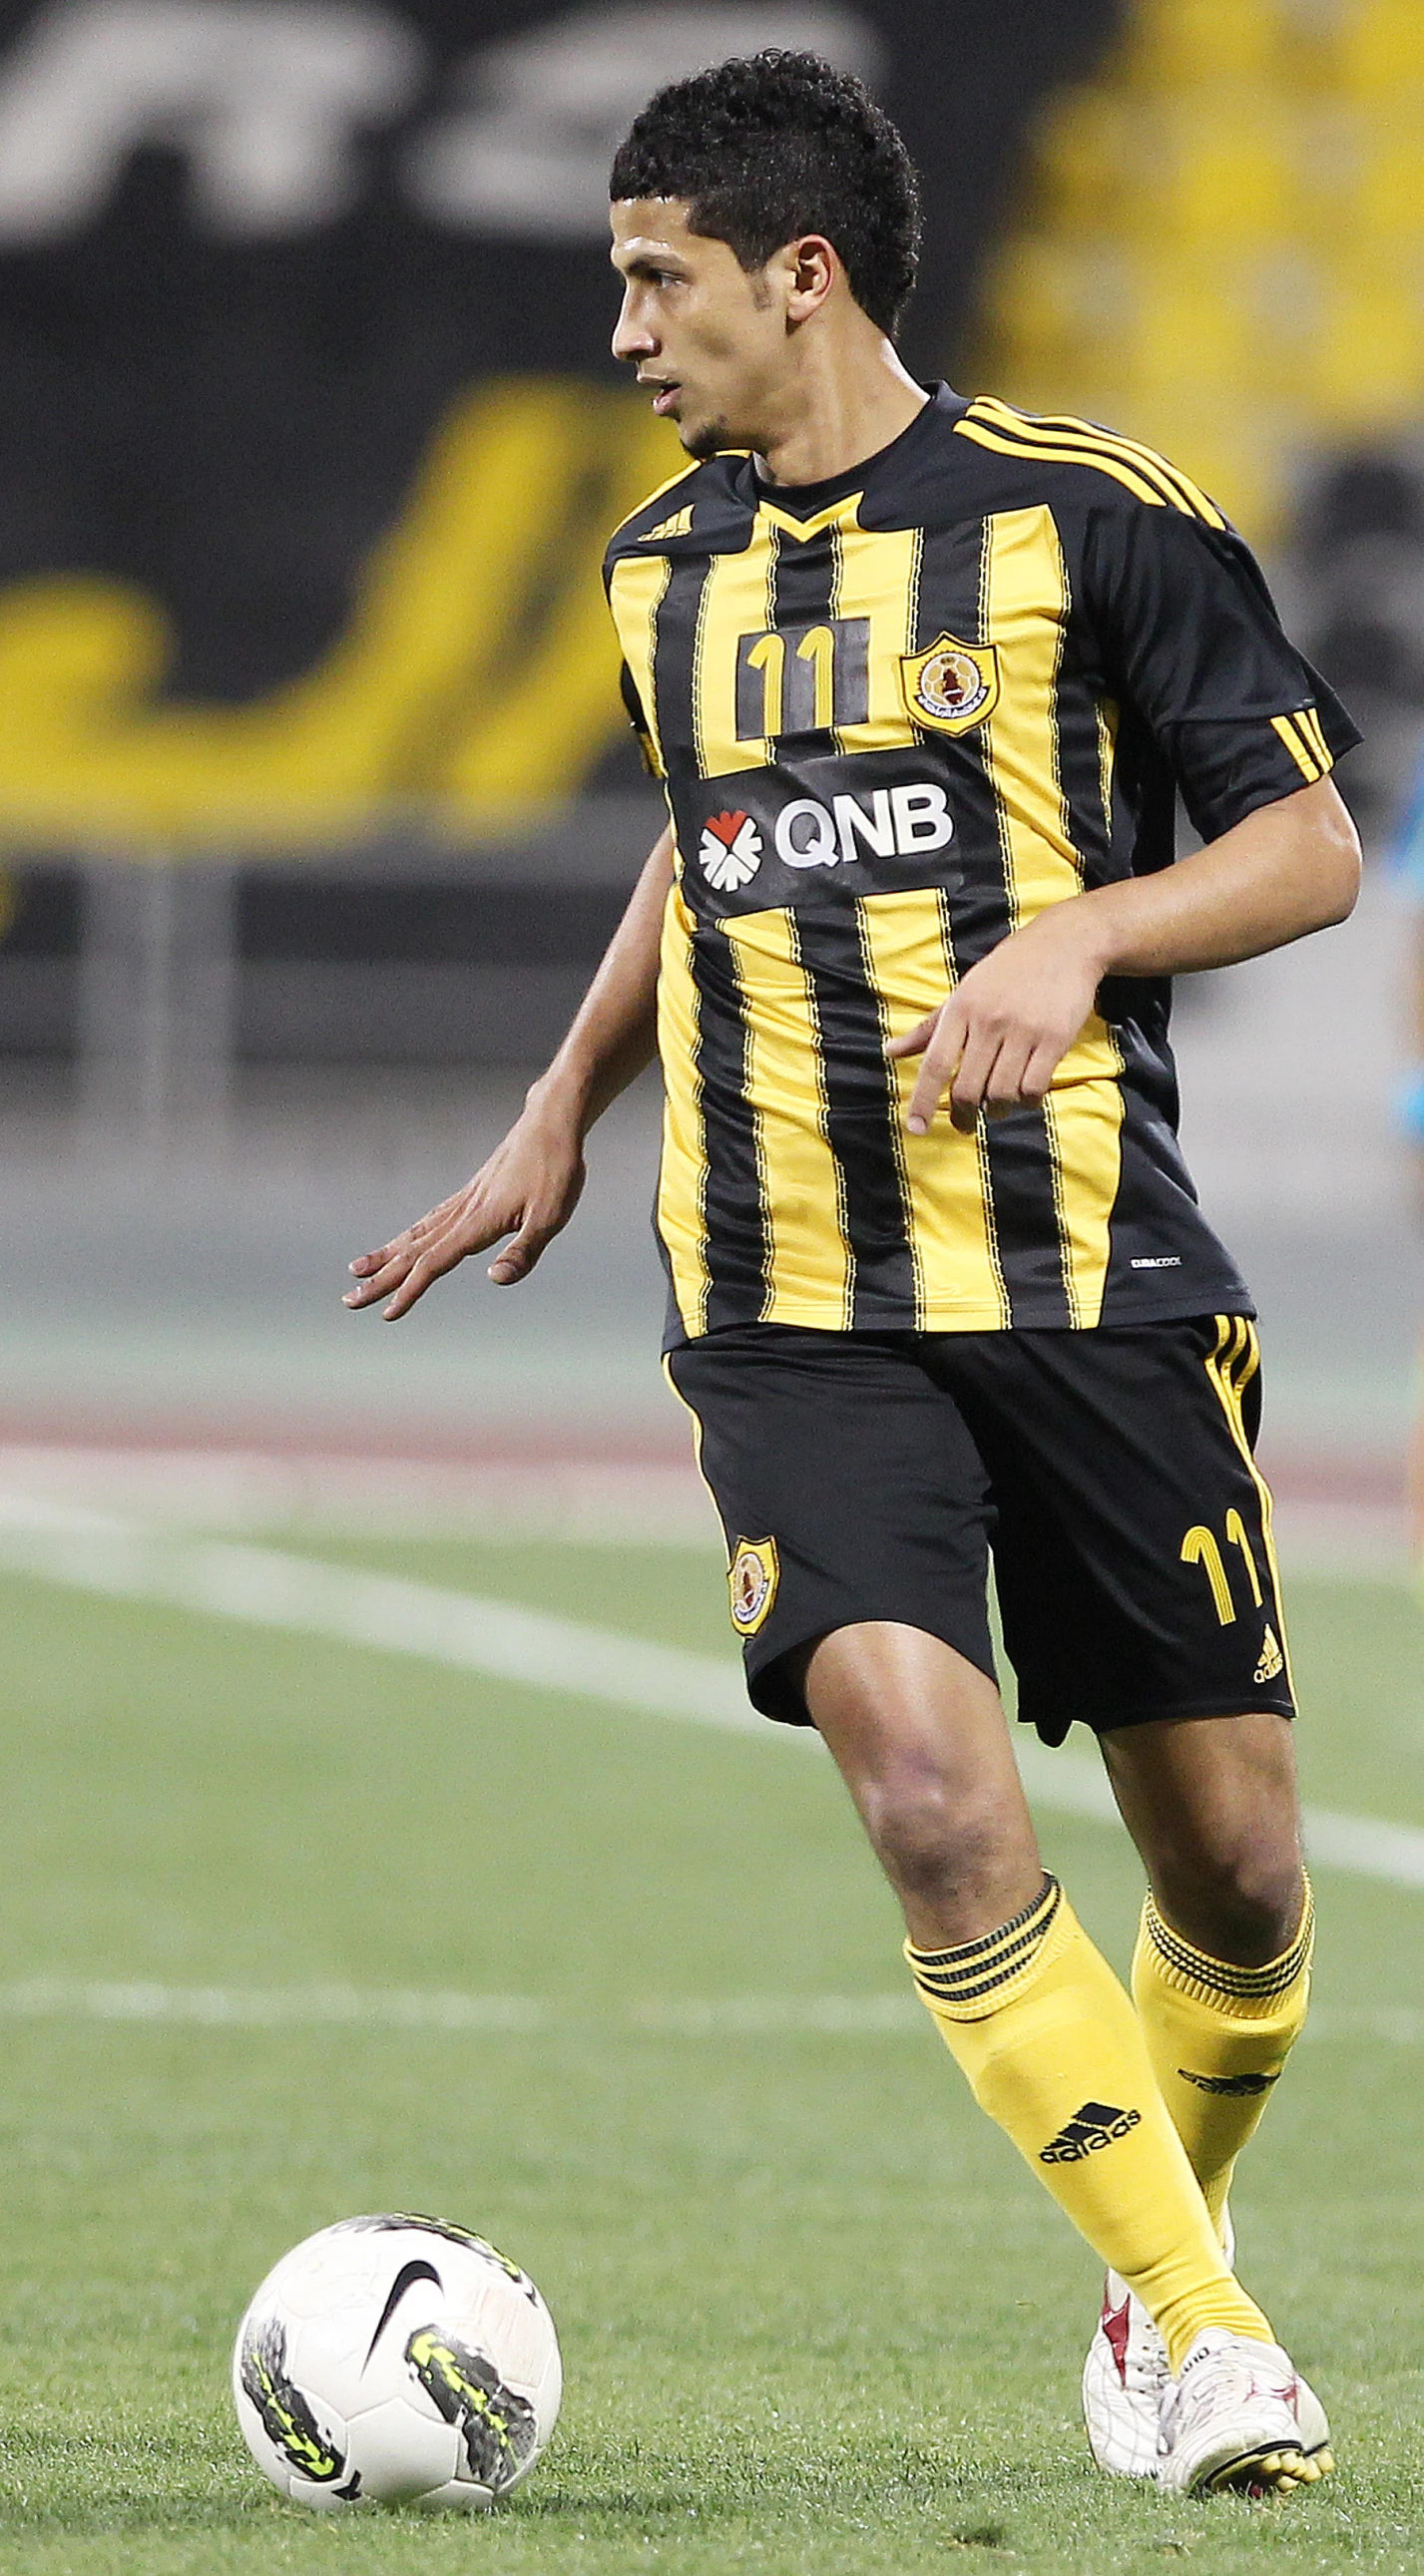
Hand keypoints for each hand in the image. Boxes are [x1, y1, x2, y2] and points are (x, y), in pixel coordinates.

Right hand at [343, 1087, 586, 1319]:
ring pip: (414, 1234)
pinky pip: (429, 1221)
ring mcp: (463, 1202)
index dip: (409, 1291)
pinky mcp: (470, 1194)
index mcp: (477, 1223)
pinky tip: (403, 1242)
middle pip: (412, 1252)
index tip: (386, 1313)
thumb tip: (494, 1279)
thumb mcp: (550, 1217)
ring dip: (385, 1256)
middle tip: (349, 1300)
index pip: (433, 1264)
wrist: (550, 1123)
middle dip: (380, 1279)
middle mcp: (461, 1213)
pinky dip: (408, 1236)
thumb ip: (523, 1252)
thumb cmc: (555, 1171)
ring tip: (358, 1270)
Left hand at [886, 904, 1106, 1134]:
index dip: (923, 1101)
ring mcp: (1024, 1030)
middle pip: (968, 1088)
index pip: (935, 1064)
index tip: (915, 1128)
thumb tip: (890, 1052)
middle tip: (964, 1124)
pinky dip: (1027, 1102)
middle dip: (964, 1115)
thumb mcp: (964, 992)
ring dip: (997, 1110)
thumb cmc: (1006, 971)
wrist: (1064, 944)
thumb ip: (929, 1028)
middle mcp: (989, 1020)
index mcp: (961, 1008)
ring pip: (1002, 1093)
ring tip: (997, 1106)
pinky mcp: (1056, 1038)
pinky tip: (1024, 1095)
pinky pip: (1035, 1088)